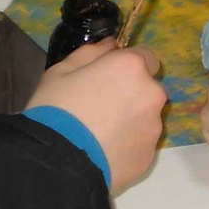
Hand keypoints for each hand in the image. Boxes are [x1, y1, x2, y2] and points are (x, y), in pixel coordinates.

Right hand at [27, 39, 165, 191]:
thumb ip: (91, 53)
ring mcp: (153, 129)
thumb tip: (111, 44)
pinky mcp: (148, 157)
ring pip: (146, 119)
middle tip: (100, 108)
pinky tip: (103, 153)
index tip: (110, 77)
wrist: (57, 164)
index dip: (129, 66)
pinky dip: (127, 146)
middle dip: (131, 95)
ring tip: (99, 135)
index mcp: (131, 68)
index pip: (147, 58)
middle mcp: (151, 95)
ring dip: (131, 122)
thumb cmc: (55, 110)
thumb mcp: (61, 71)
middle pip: (148, 90)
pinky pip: (140, 144)